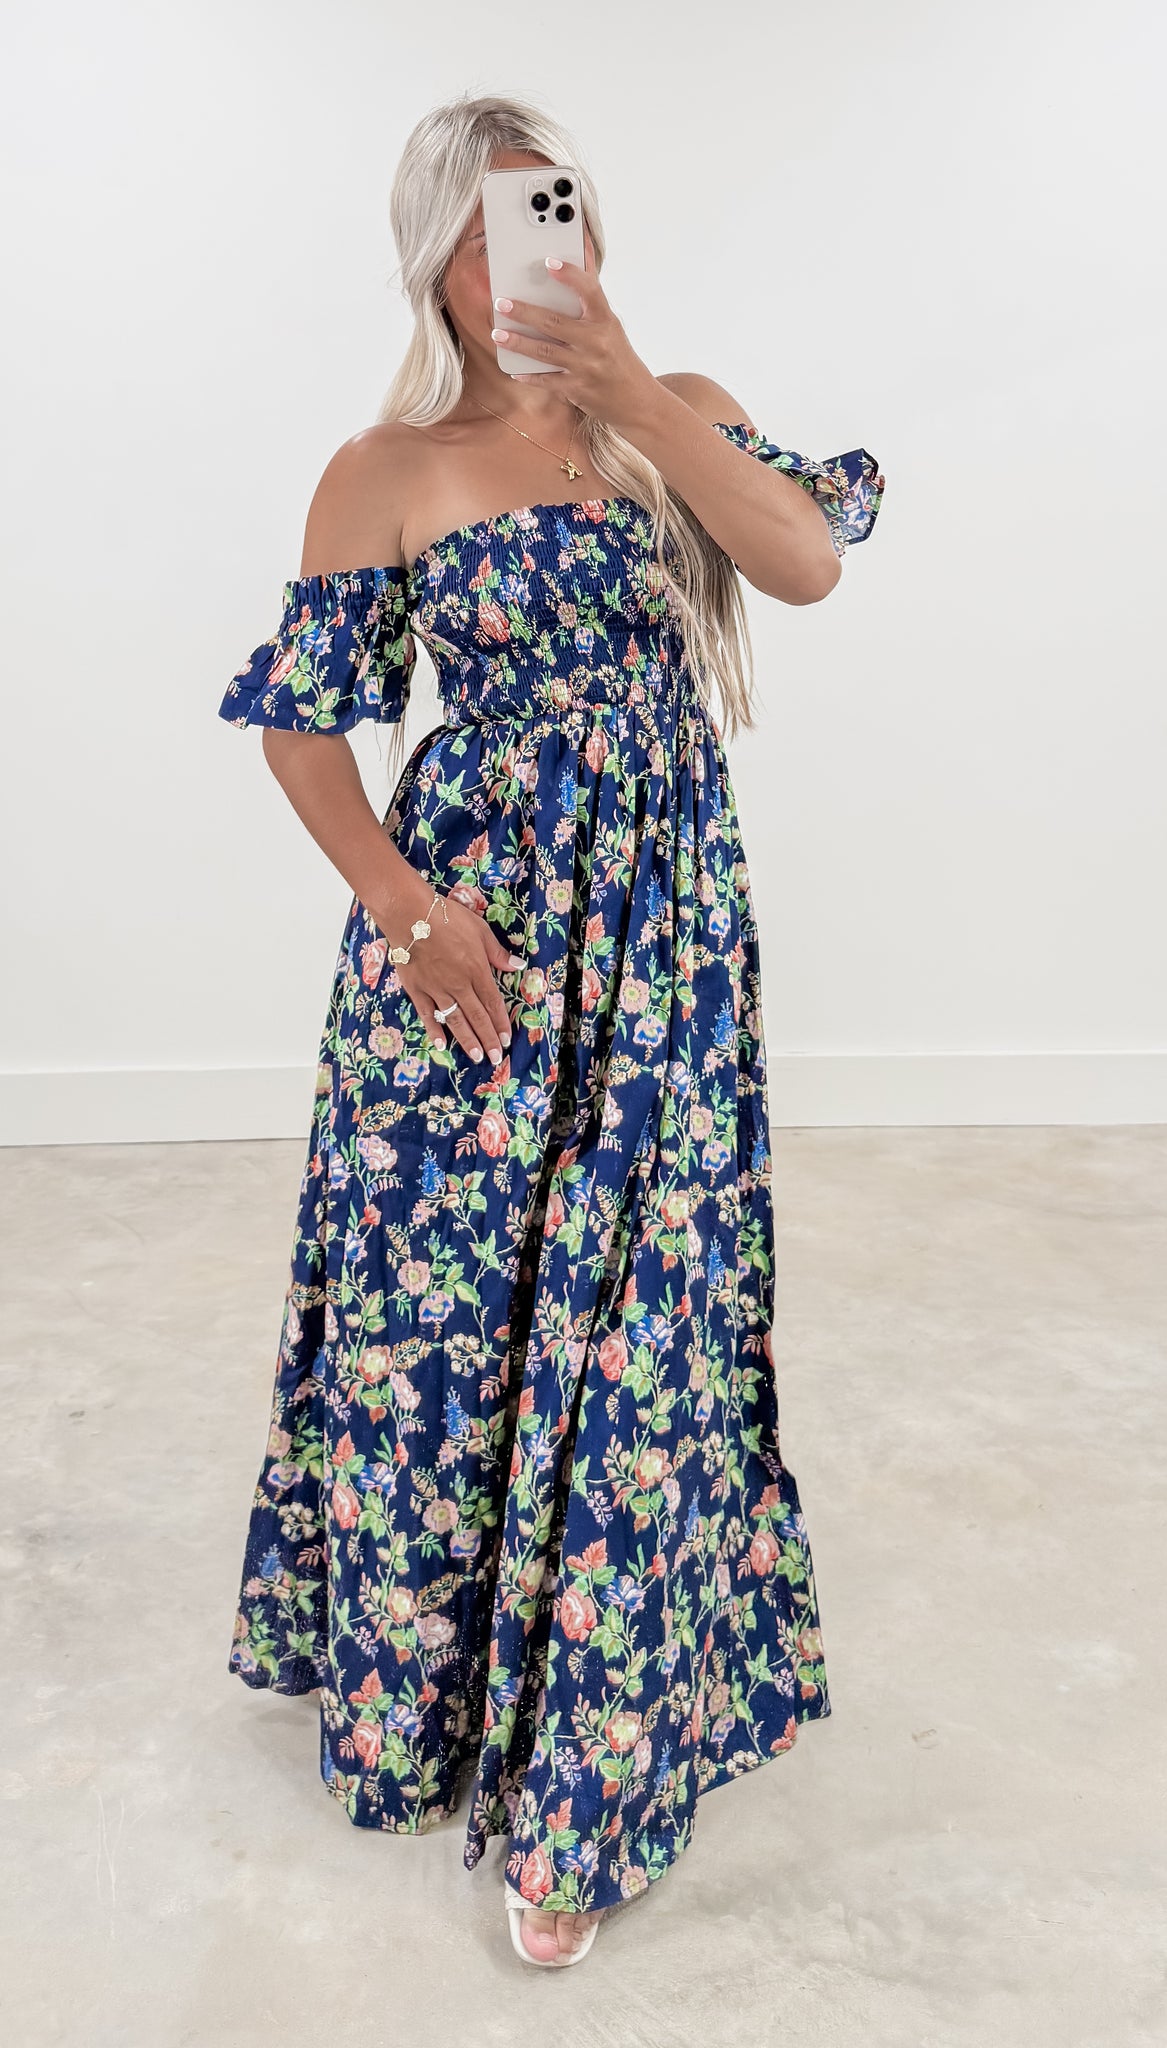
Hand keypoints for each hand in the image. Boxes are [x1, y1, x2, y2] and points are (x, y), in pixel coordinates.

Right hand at [380, 882, 524, 1065]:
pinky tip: (441, 1045)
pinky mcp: (417, 990)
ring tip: (477, 1057)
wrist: (410, 916)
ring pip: (456, 1020)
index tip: (507, 1040)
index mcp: (477, 971)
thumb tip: (518, 966)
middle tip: (496, 1059)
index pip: (493, 1003)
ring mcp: (437, 990)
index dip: (501, 1023)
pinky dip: (434, 1031)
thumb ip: (497, 953)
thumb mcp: (480, 930)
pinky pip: (428, 1015)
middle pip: (477, 1017)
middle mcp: (459, 985)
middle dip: (488, 1039)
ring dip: (468, 1040)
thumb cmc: (447, 918)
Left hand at [490, 256, 657, 427]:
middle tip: (501, 303)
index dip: (570, 275)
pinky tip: (515, 370)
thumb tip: (581, 251)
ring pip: (545, 352)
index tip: (549, 263)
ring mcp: (585, 367)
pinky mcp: (577, 389)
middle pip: (554, 323)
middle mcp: (596, 342)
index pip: (589, 291)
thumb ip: (591, 296)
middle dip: (524, 313)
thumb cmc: (617, 355)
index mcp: (605, 320)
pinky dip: (529, 376)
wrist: (634, 399)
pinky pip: (547, 381)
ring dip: (518, 343)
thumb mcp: (609, 324)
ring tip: (498, 334)